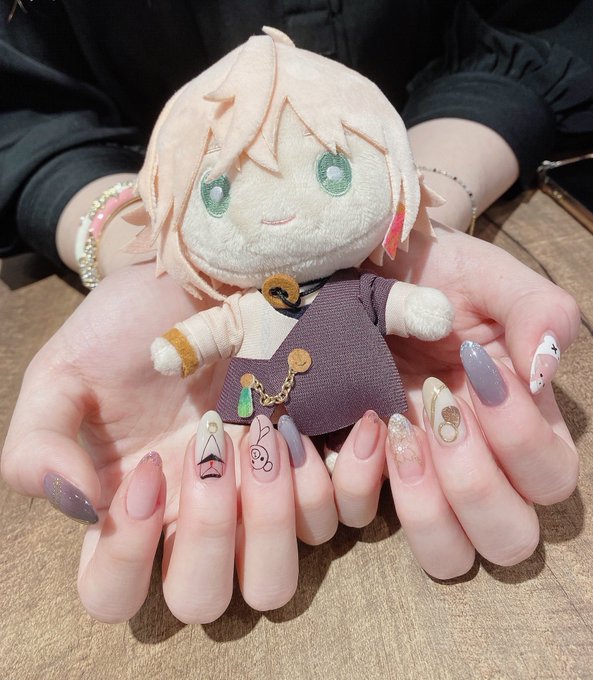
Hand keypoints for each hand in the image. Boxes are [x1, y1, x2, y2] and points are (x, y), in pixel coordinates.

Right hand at [1, 263, 338, 621]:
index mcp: (130, 508)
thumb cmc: (125, 327)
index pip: (113, 592)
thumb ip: (38, 447)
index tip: (151, 468)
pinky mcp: (311, 469)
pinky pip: (343, 517)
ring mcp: (256, 500)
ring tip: (269, 425)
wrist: (193, 276)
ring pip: (277, 578)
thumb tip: (79, 509)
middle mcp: (194, 518)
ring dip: (276, 509)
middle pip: (205, 600)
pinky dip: (347, 481)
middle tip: (216, 448)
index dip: (126, 554)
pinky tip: (344, 425)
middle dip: (213, 535)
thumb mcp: (60, 376)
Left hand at [334, 223, 578, 578]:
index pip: (551, 477)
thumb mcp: (493, 278)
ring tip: (399, 430)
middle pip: (509, 540)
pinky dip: (361, 482)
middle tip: (439, 412)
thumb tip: (544, 370)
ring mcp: (421, 476)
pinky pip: (365, 521)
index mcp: (522, 424)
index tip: (474, 370)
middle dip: (474, 484)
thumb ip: (539, 312)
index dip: (517, 437)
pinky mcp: (366, 472)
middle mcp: (478, 464)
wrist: (371, 271)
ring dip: (425, 505)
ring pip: (449, 557)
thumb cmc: (440, 275)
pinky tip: (360, 424)